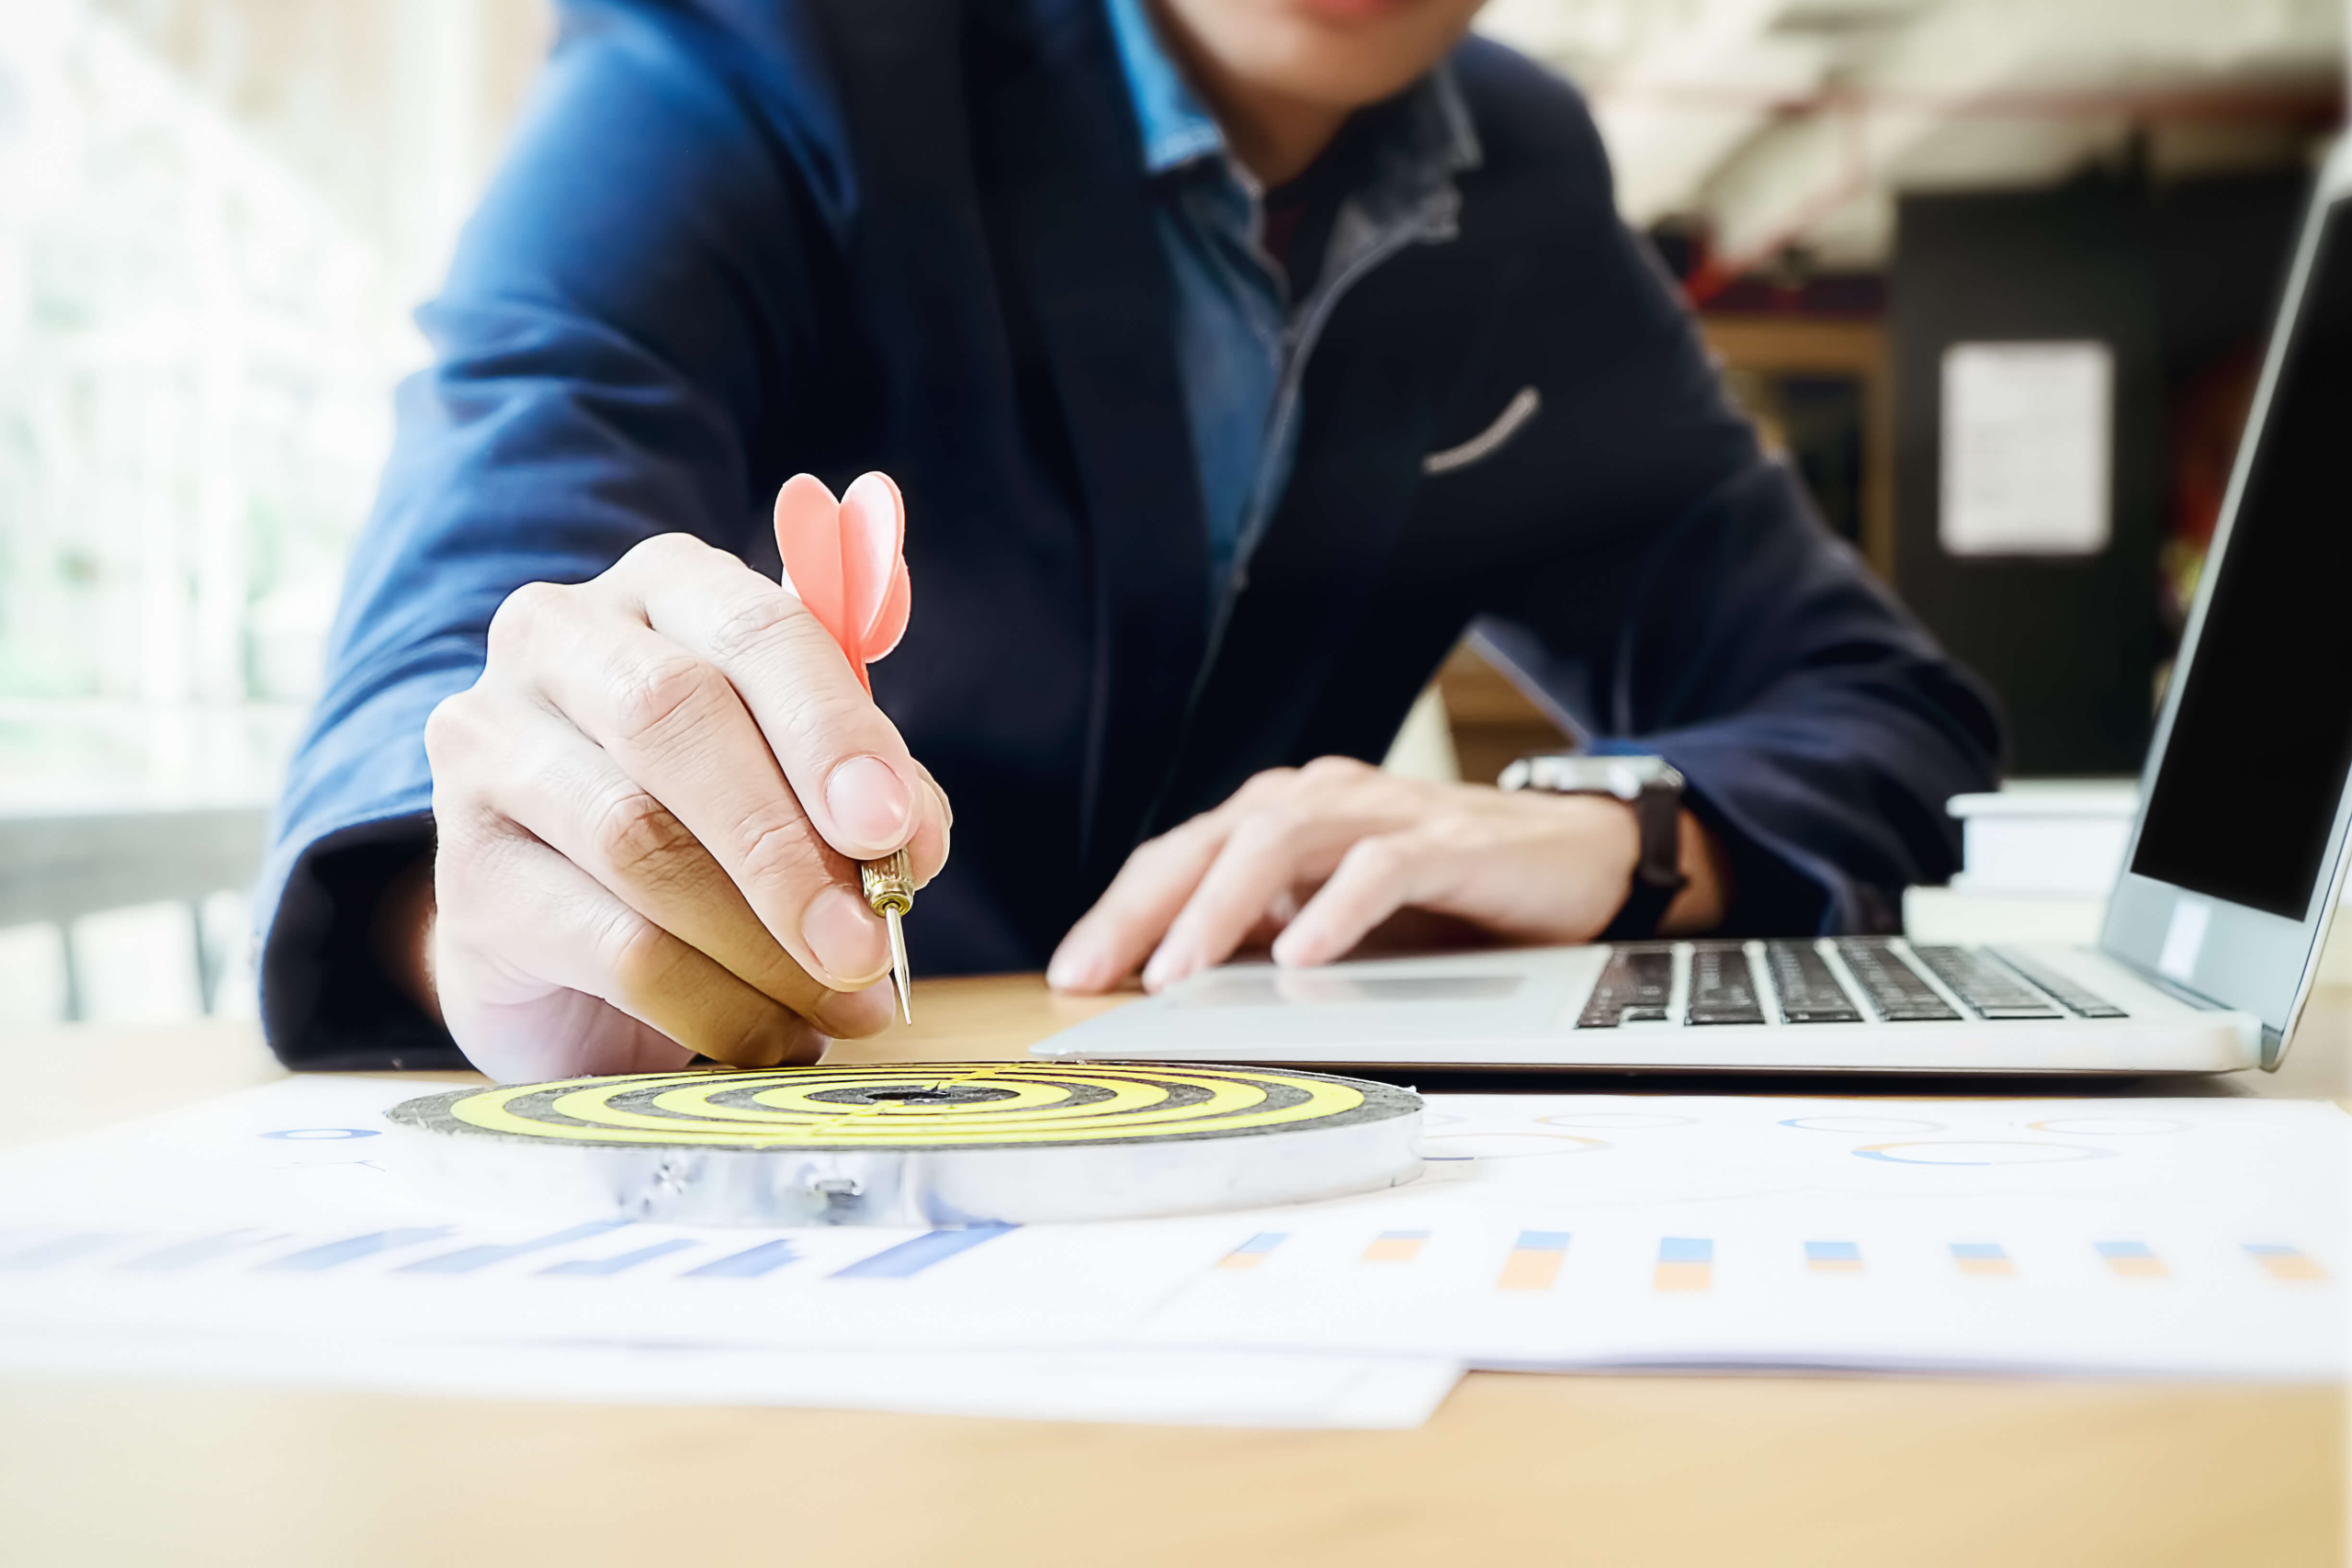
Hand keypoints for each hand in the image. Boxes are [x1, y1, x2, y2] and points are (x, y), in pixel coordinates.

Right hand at [408, 530, 949, 1081]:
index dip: (830, 730)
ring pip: (638, 842)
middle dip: (786, 845)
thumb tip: (907, 844)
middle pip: (672, 721)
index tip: (889, 827)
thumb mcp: (806, 783)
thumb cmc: (714, 822)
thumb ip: (868, 795)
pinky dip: (712, 1002)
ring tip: (842, 1004)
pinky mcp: (467, 877)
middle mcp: (558, 643)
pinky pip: (609, 946)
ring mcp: (490, 753)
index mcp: (667, 589)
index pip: (754, 630)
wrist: (571, 932)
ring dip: (762, 943)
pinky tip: (770, 1036)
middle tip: (865, 943)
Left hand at [1047, 756, 1723, 993]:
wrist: (1576, 856)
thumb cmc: (1445, 890)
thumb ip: (1266, 931)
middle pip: (1211, 841)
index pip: (1181, 855)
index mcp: (1283, 816)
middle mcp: (1321, 800)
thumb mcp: (1337, 913)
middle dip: (1145, 910)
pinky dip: (1335, 909)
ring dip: (1221, 908)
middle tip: (1099, 976)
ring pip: (1281, 842)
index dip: (1121, 912)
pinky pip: (1380, 867)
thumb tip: (1175, 984)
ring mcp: (1384, 815)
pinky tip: (1303, 953)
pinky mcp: (1447, 842)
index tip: (1074, 976)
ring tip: (1181, 971)